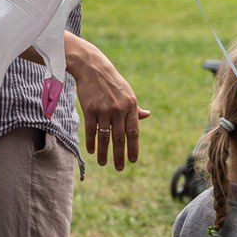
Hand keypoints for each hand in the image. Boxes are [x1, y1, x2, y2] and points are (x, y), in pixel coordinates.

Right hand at [70, 42, 150, 170]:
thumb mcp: (127, 93)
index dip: (133, 148)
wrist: (93, 69)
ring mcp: (104, 110)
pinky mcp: (90, 109)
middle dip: (119, 155)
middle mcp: (119, 109)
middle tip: (120, 168)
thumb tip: (146, 116)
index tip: (133, 160)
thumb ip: (135, 108)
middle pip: (119, 138)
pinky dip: (92, 142)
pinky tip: (92, 151)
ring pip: (104, 136)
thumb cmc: (112, 82)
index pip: (133, 132)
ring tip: (103, 163)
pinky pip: (91, 130)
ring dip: (104, 152)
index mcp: (131, 106)